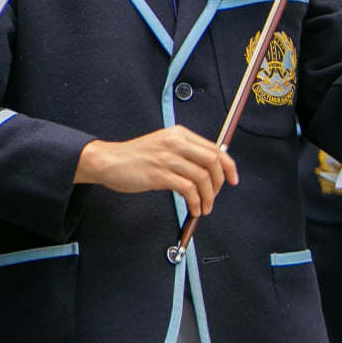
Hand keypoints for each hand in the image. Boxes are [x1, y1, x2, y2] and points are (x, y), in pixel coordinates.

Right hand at [75, 126, 238, 218]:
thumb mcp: (163, 146)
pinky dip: (195, 202)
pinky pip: (187, 189)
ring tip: (204, 208)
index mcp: (178, 134)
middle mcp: (175, 142)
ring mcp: (167, 157)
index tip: (233, 179)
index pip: (214, 148)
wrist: (108, 161)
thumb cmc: (135, 157)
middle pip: (212, 161)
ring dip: (208, 197)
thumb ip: (184, 153)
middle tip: (215, 197)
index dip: (228, 166)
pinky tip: (193, 208)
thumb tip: (209, 170)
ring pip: (202, 177)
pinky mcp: (159, 174)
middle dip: (219, 183)